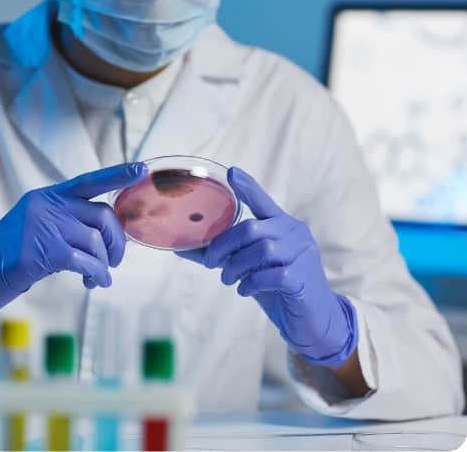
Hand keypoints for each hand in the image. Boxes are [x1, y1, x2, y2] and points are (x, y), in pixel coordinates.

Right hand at [0, 162, 147, 341]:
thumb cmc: (4, 261)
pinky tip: (94, 283)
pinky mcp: (39, 251)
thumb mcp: (34, 232)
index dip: (117, 175)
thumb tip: (102, 237)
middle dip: (117, 241)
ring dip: (104, 263)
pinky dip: (97, 274)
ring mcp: (40, 226)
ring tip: (97, 278)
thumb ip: (64, 225)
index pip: (88, 181)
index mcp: (45, 197)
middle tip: (114, 262)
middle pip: (102, 214)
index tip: (141, 169)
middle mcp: (44, 205)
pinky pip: (85, 260)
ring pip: (95, 240)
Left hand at [178, 167, 357, 367]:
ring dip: (236, 267)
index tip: (232, 173)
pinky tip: (246, 289)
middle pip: (251, 228)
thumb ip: (221, 255)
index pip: (264, 201)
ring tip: (229, 280)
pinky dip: (251, 283)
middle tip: (211, 263)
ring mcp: (303, 255)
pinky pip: (272, 275)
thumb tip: (180, 248)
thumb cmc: (276, 286)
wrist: (312, 319)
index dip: (248, 187)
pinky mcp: (303, 278)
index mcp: (282, 226)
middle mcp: (295, 234)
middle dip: (223, 245)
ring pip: (261, 250)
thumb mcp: (249, 266)